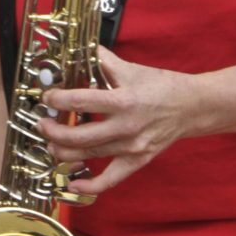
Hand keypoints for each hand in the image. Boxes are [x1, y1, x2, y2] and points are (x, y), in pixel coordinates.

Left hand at [38, 47, 200, 195]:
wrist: (192, 107)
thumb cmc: (163, 86)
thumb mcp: (131, 69)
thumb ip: (103, 61)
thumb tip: (79, 51)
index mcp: (124, 100)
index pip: (81, 100)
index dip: (58, 99)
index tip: (48, 97)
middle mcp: (127, 126)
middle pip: (80, 135)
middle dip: (54, 131)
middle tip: (43, 124)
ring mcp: (132, 147)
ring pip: (89, 154)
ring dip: (64, 152)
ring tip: (51, 145)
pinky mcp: (138, 160)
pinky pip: (111, 178)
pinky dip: (91, 184)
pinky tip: (73, 183)